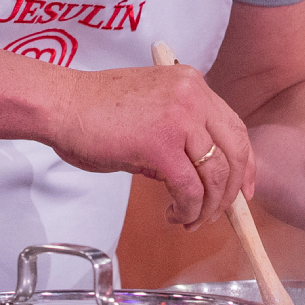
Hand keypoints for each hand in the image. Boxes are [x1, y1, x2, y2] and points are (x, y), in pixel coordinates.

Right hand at [41, 63, 253, 229]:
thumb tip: (196, 173)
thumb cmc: (94, 111)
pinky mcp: (160, 145)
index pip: (235, 127)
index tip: (243, 189)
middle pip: (234, 151)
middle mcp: (193, 96)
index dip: (244, 163)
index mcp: (192, 84)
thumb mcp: (151, 110)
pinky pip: (189, 188)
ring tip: (191, 220)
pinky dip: (187, 209)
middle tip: (220, 213)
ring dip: (207, 206)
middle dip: (231, 191)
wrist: (61, 104)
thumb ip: (179, 133)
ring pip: (215, 174)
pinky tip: (174, 215)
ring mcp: (179, 118)